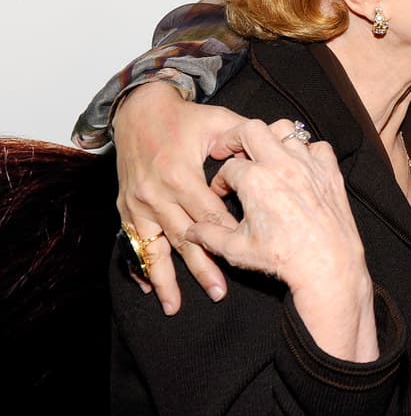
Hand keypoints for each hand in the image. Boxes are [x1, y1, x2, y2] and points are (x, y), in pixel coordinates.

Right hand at [113, 82, 246, 312]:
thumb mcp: (217, 122)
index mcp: (181, 175)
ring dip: (166, 278)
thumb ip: (246, 139)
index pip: (210, 212)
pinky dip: (140, 266)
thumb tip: (281, 139)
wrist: (137, 110)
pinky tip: (149, 289)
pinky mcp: (125, 205)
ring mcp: (138, 202)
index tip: (245, 256)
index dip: (229, 232)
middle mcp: (157, 192)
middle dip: (202, 268)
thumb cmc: (184, 117)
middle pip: (185, 237)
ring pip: (155, 247)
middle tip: (218, 293)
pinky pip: (132, 242)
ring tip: (174, 305)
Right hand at [188, 119, 377, 361]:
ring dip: (272, 139)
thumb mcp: (237, 249)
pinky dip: (307, 151)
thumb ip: (209, 235)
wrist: (328, 264)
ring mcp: (308, 165)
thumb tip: (191, 231)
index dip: (220, 179)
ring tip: (265, 155)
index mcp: (255, 180)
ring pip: (287, 131)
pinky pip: (318, 147)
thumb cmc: (283, 258)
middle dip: (236, 138)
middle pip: (251, 130)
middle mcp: (282, 165)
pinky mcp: (330, 172)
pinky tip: (299, 166)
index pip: (228, 166)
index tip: (222, 191)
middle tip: (231, 150)